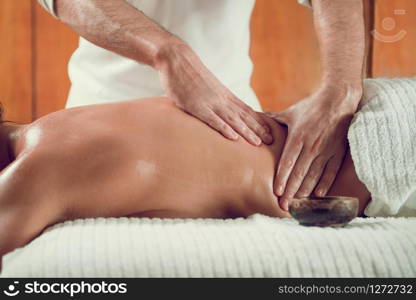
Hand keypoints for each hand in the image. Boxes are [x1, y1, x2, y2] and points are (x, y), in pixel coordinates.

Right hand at [157, 43, 272, 145]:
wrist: (177, 59)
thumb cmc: (189, 74)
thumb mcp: (207, 87)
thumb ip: (215, 98)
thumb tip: (220, 110)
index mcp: (225, 95)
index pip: (246, 110)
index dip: (258, 122)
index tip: (270, 132)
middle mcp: (221, 99)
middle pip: (243, 116)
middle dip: (258, 129)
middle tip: (271, 142)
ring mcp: (210, 102)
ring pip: (232, 119)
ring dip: (246, 131)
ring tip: (258, 143)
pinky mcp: (196, 106)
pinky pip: (212, 119)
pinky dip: (223, 128)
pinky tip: (233, 137)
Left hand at [265, 84, 361, 209]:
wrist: (338, 100)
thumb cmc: (311, 107)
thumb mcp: (290, 113)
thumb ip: (274, 120)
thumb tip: (257, 118)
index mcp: (297, 138)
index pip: (287, 163)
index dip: (282, 179)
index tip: (277, 192)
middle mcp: (311, 147)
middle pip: (299, 174)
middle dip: (291, 191)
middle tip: (284, 206)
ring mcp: (325, 151)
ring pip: (314, 176)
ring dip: (305, 191)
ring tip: (298, 203)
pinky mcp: (337, 152)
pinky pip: (331, 172)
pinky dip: (325, 184)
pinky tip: (318, 194)